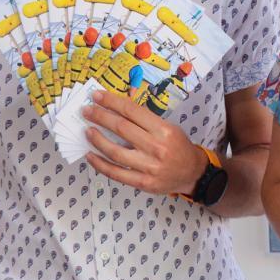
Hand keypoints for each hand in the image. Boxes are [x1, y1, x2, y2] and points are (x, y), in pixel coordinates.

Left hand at [82, 89, 205, 195]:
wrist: (192, 172)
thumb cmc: (178, 147)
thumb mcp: (169, 128)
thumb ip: (146, 121)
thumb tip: (116, 110)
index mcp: (163, 130)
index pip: (132, 111)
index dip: (112, 102)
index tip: (97, 96)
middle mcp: (156, 147)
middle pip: (121, 128)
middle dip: (100, 117)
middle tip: (87, 111)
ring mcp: (148, 167)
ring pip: (115, 151)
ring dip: (97, 140)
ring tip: (87, 131)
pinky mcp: (142, 182)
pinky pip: (115, 173)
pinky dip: (100, 164)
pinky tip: (91, 155)